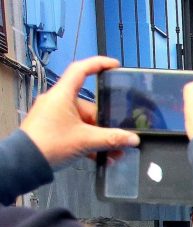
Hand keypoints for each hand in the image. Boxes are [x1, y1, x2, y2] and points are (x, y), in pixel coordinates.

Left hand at [20, 57, 140, 169]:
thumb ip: (112, 139)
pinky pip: (76, 131)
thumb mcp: (86, 141)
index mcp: (62, 95)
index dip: (99, 64)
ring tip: (112, 152)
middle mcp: (57, 101)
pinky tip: (100, 155)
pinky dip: (88, 141)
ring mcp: (54, 115)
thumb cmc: (49, 144)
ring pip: (84, 122)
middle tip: (119, 137)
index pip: (81, 70)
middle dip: (106, 124)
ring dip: (99, 137)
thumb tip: (132, 139)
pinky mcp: (52, 128)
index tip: (114, 65)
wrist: (26, 162)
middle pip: (90, 106)